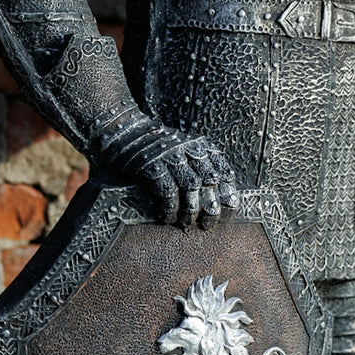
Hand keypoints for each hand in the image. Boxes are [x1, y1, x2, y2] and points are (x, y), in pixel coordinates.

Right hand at [99, 114, 239, 227]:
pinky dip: (169, 208)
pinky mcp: (152, 164)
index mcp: (202, 147)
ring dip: (190, 211)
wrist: (125, 130)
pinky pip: (167, 191)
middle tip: (206, 224)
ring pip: (191, 188)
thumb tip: (215, 202)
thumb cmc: (156, 148)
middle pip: (211, 183)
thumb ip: (200, 169)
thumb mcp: (184, 151)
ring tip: (185, 223)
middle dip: (211, 208)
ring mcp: (171, 155)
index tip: (226, 214)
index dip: (228, 197)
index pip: (226, 174)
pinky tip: (166, 217)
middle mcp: (190, 149)